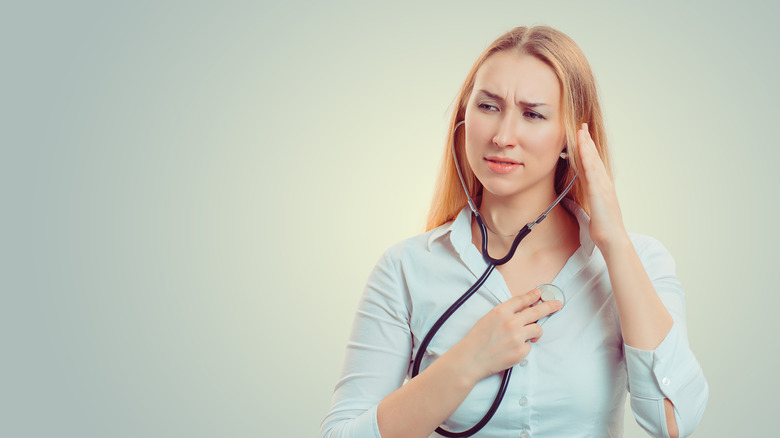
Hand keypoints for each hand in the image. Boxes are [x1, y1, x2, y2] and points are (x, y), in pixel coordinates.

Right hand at [454, 288, 561, 381]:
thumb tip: (520, 312)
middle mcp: (511, 322)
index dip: (533, 295)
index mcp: (500, 312)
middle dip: (549, 306)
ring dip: (535, 333)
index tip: (540, 293)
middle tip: (557, 304)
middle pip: (536, 311)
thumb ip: (504, 314)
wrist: (471, 359)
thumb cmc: (476, 340)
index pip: (521, 300)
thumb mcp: (487, 319)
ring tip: (528, 337)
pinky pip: (530, 346)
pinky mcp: (521, 351)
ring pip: (537, 329)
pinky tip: (513, 350)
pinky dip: (524, 348)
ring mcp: (517, 336)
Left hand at [576, 123, 629, 253]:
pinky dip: (587, 156)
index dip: (587, 150)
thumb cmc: (604, 228)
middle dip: (587, 141)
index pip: (593, 165)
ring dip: (587, 144)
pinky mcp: (599, 191)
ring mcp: (603, 186)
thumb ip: (592, 200)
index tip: (582, 138)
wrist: (613, 239)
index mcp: (602, 187)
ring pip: (593, 160)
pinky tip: (582, 147)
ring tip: (581, 130)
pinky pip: (591, 170)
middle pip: (594, 158)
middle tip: (581, 126)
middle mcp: (604, 183)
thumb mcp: (595, 209)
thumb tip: (588, 196)